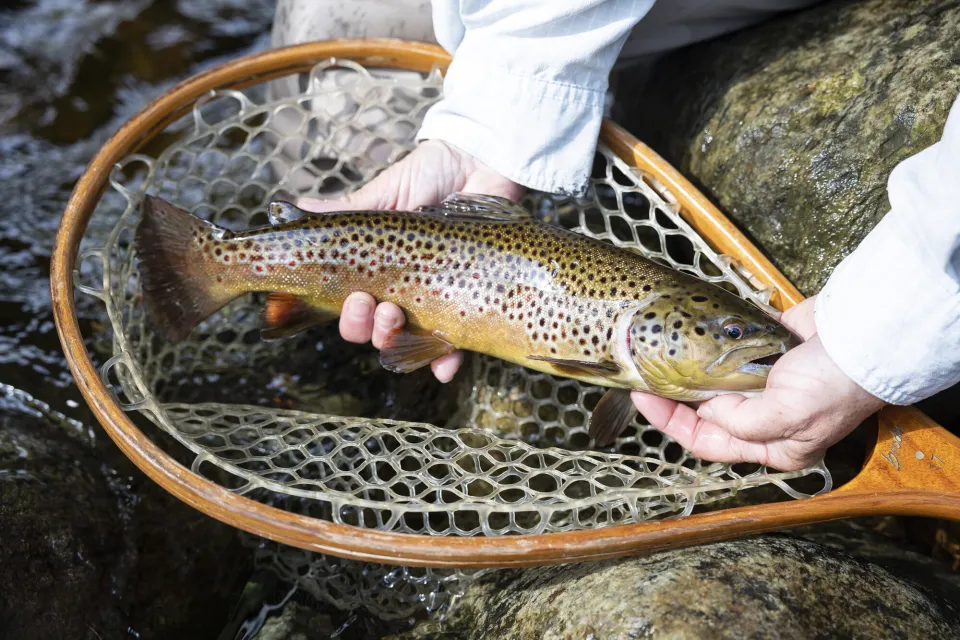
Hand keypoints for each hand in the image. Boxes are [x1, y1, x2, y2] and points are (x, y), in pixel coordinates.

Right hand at [297, 140, 523, 381]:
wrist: (482, 166)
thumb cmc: (430, 178)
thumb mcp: (384, 194)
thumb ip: (343, 211)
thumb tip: (290, 206)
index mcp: (371, 270)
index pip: (339, 304)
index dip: (325, 313)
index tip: (323, 301)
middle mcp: (396, 292)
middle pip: (366, 331)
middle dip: (360, 325)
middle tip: (365, 301)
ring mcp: (431, 302)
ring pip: (402, 343)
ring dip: (391, 339)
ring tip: (394, 314)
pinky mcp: (466, 308)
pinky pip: (453, 348)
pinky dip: (445, 362)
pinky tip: (443, 366)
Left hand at [631, 296, 885, 470]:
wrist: (866, 335)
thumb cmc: (833, 383)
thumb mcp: (785, 415)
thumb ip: (739, 421)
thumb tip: (705, 411)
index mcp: (773, 445)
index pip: (707, 442)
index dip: (672, 423)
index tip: (644, 398)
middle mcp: (766, 417)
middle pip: (705, 412)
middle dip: (675, 395)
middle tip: (644, 372)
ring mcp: (765, 381)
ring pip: (713, 380)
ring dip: (689, 368)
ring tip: (659, 355)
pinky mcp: (766, 348)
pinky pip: (728, 349)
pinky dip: (710, 344)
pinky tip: (688, 336)